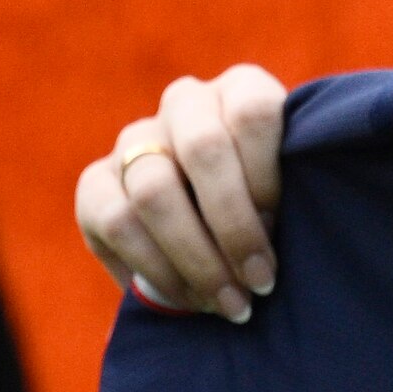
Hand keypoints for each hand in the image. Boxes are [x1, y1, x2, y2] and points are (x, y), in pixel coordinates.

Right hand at [76, 66, 290, 319]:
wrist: (211, 221)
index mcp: (240, 88)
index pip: (252, 112)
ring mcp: (135, 139)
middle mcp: (184, 103)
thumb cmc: (271, 205)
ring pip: (153, 191)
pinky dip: (154, 269)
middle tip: (259, 284)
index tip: (280, 227)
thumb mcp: (294, 187)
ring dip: (194, 258)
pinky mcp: (95, 182)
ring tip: (228, 303)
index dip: (266, 174)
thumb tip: (281, 243)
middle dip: (234, 228)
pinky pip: (115, 223)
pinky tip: (185, 299)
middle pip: (203, 150)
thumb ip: (297, 194)